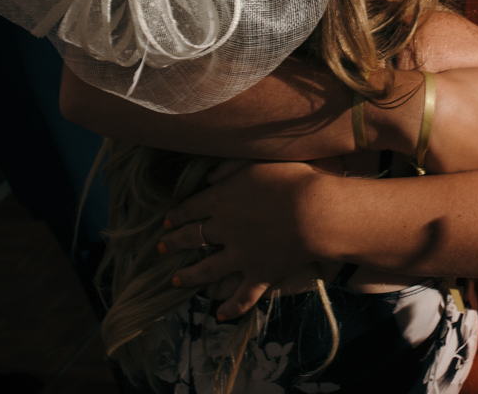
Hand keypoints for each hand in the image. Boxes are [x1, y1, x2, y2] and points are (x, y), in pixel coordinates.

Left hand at [160, 161, 329, 318]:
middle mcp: (224, 230)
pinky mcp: (259, 275)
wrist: (316, 213)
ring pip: (207, 269)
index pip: (191, 208)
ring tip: (176, 280)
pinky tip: (219, 314)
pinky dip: (230, 308)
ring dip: (190, 275)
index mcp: (221, 200)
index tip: (166, 222)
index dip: (177, 215)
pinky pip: (241, 296)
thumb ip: (229, 168)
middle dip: (174, 243)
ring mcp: (240, 256)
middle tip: (161, 249)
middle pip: (193, 238)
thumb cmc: (291, 179)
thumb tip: (208, 177)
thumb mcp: (256, 162)